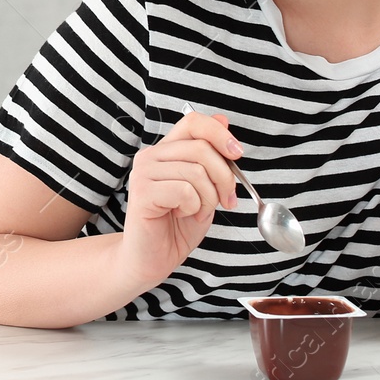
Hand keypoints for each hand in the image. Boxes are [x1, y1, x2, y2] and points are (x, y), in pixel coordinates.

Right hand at [114, 109, 242, 291]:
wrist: (152, 259)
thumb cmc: (177, 226)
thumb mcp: (205, 188)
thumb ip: (211, 157)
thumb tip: (223, 120)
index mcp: (167, 150)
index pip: (194, 121)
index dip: (219, 134)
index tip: (237, 154)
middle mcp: (151, 156)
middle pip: (202, 148)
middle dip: (224, 178)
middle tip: (225, 201)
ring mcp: (143, 173)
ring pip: (196, 171)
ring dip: (209, 199)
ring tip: (199, 212)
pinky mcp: (142, 193)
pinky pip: (184, 191)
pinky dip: (194, 208)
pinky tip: (184, 216)